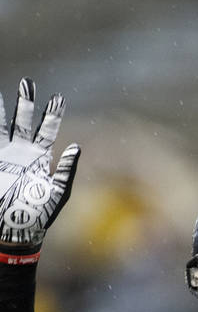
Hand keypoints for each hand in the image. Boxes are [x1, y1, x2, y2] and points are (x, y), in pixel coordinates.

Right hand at [0, 78, 80, 258]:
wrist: (15, 229)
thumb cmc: (40, 215)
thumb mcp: (59, 193)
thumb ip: (67, 170)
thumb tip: (76, 147)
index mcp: (40, 158)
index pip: (47, 130)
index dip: (51, 114)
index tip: (57, 97)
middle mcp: (21, 152)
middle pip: (24, 121)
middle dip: (26, 102)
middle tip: (28, 82)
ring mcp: (5, 155)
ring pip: (5, 125)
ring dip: (6, 108)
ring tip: (12, 90)